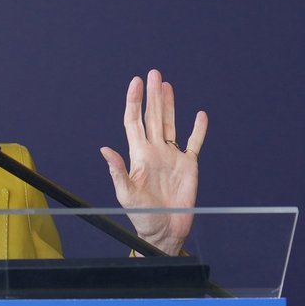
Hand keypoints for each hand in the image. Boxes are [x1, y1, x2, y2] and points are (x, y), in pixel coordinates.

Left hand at [99, 69, 206, 255]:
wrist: (165, 231)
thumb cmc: (142, 215)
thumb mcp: (126, 195)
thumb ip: (118, 172)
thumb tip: (104, 149)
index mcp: (139, 154)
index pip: (134, 121)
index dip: (134, 101)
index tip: (136, 82)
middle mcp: (155, 151)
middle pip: (153, 117)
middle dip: (153, 95)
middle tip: (154, 73)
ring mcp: (172, 157)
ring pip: (171, 124)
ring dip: (170, 105)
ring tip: (167, 85)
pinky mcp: (189, 166)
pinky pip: (194, 143)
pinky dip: (198, 130)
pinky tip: (200, 115)